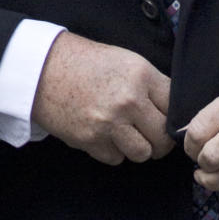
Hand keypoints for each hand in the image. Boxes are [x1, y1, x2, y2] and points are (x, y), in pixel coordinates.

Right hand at [32, 31, 173, 165]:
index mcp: (141, 75)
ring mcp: (110, 123)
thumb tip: (172, 111)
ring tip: (126, 134)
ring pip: (143, 153)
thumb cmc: (86, 63)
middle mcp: (129, 100)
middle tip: (150, 134)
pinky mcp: (91, 140)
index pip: (175, 108)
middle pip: (163, 137)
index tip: (165, 119)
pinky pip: (116, 158)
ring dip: (137, 147)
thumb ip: (150, 84)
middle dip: (159, 139)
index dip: (172, 116)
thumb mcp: (125, 61)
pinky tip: (104, 134)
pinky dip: (113, 151)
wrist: (44, 69)